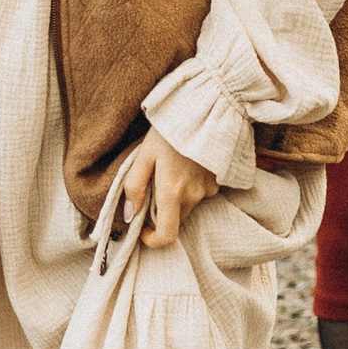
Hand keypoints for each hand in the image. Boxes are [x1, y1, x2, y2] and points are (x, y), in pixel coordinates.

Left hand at [121, 126, 218, 249]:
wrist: (208, 108)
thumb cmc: (172, 129)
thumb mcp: (145, 153)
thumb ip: (134, 185)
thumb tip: (129, 214)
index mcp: (172, 193)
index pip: (167, 236)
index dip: (152, 240)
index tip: (142, 228)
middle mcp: (193, 196)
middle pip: (175, 220)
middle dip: (161, 212)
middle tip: (153, 184)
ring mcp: (208, 189)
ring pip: (187, 206)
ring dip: (176, 197)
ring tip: (171, 167)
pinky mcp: (218, 180)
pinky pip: (200, 193)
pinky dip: (190, 186)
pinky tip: (187, 163)